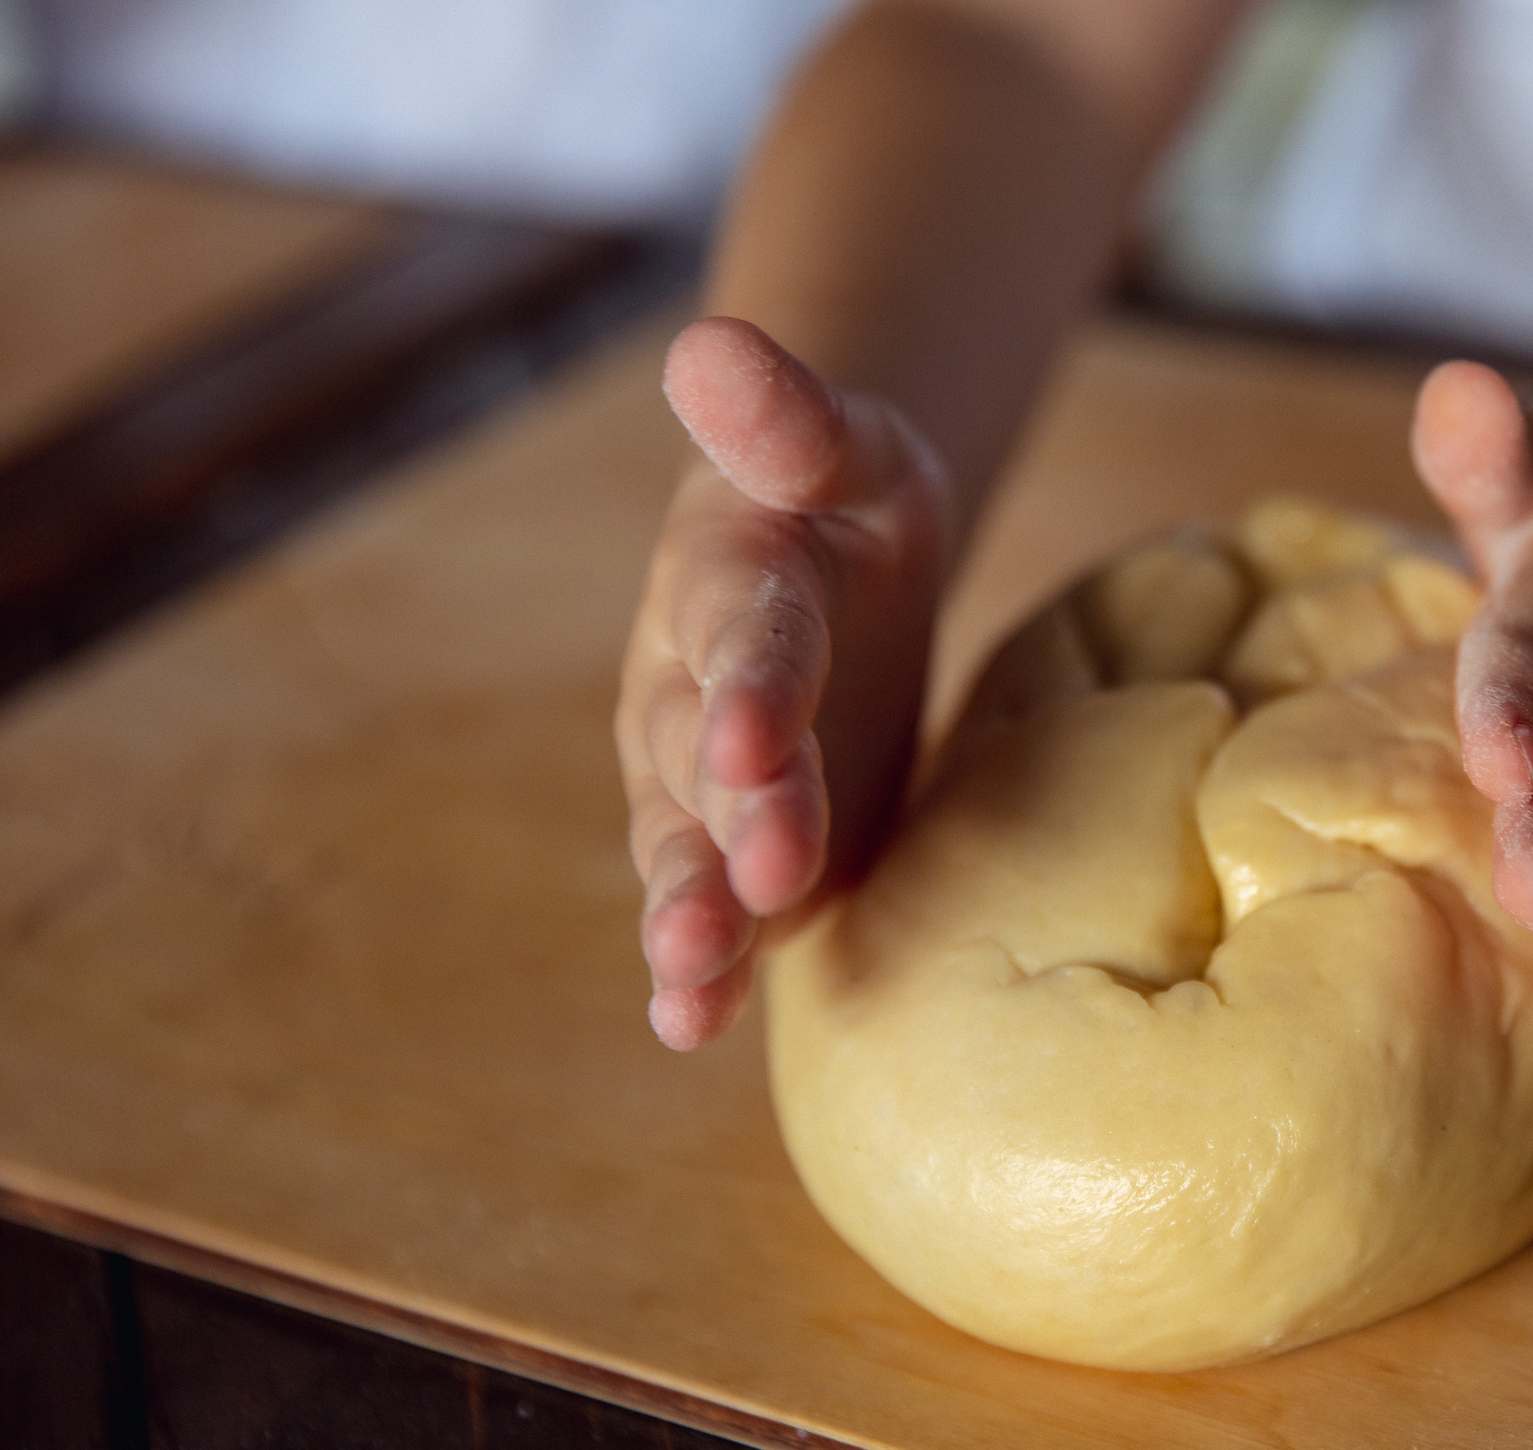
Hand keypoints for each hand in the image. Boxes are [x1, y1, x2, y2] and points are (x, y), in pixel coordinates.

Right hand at [616, 318, 951, 1048]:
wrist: (832, 556)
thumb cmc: (845, 494)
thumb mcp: (842, 439)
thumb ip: (788, 413)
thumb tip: (708, 341)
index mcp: (729, 588)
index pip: (744, 639)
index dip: (750, 692)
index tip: (754, 746)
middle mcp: (693, 693)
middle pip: (708, 765)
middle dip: (730, 826)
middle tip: (757, 879)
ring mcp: (707, 782)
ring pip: (689, 853)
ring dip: (691, 917)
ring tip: (688, 986)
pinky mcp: (743, 848)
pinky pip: (718, 908)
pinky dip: (699, 967)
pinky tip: (690, 1026)